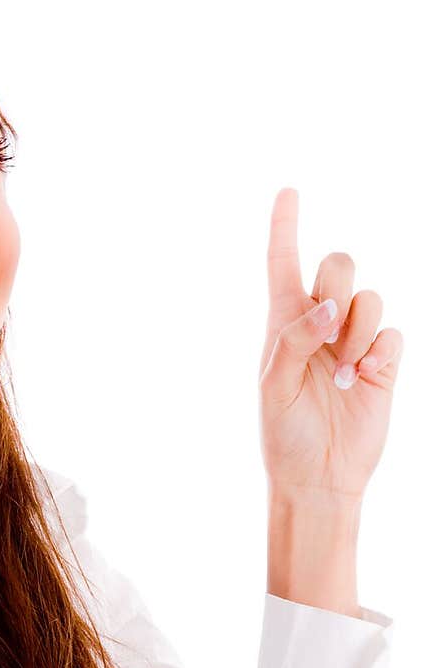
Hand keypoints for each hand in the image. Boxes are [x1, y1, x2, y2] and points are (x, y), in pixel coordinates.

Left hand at [258, 187, 402, 503]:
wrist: (318, 476)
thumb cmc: (284, 434)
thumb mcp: (274, 386)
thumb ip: (294, 339)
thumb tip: (329, 307)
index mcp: (283, 323)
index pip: (283, 264)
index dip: (285, 227)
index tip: (287, 191)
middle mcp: (321, 324)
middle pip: (338, 264)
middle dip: (337, 286)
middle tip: (326, 330)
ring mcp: (355, 340)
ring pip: (370, 297)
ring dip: (355, 333)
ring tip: (343, 373)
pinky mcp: (384, 361)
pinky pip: (392, 332)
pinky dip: (377, 353)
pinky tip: (362, 381)